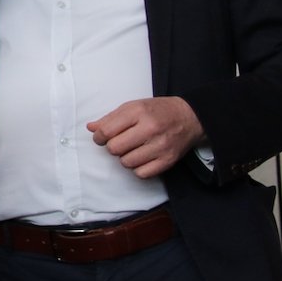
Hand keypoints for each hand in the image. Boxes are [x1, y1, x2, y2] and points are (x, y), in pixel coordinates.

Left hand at [86, 97, 204, 178]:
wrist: (190, 117)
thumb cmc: (157, 111)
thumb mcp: (132, 107)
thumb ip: (110, 118)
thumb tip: (91, 128)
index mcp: (138, 112)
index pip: (106, 132)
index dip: (98, 137)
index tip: (101, 137)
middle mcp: (150, 129)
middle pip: (114, 148)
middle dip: (112, 147)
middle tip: (120, 142)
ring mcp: (160, 146)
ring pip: (126, 163)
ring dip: (125, 158)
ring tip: (133, 149)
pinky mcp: (168, 160)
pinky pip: (141, 174)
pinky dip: (138, 168)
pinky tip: (142, 157)